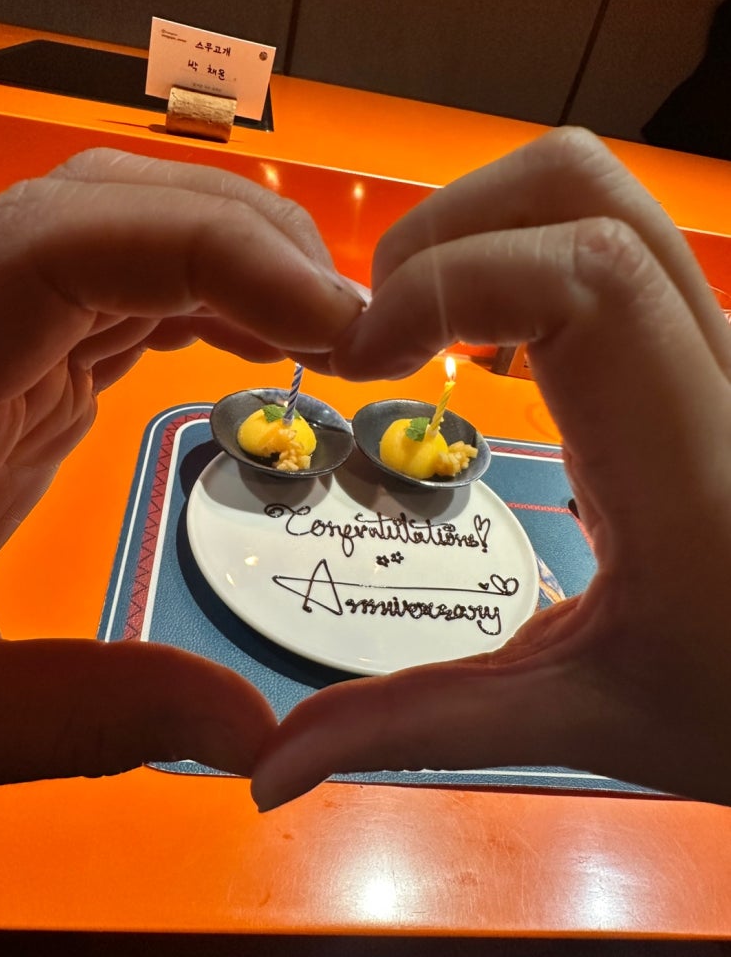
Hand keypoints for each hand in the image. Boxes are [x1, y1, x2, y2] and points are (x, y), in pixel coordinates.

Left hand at [0, 148, 363, 783]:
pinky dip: (208, 300)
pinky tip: (262, 346)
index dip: (223, 255)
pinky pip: (124, 288)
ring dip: (238, 264)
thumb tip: (253, 732)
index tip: (338, 328)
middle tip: (357, 332)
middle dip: (252, 247)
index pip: (80, 238)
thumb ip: (84, 713)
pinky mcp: (19, 355)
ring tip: (328, 336)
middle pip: (115, 206)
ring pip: (126, 231)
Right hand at [251, 127, 730, 809]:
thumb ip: (419, 727)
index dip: (445, 283)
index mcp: (686, 463)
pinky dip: (519, 256)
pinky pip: (609, 242)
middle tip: (381, 334)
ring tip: (424, 334)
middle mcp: (715, 371)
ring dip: (479, 232)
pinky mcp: (702, 347)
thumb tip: (272, 770)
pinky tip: (496, 352)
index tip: (362, 363)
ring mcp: (716, 345)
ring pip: (598, 194)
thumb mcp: (581, 718)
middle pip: (581, 188)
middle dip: (444, 231)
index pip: (585, 278)